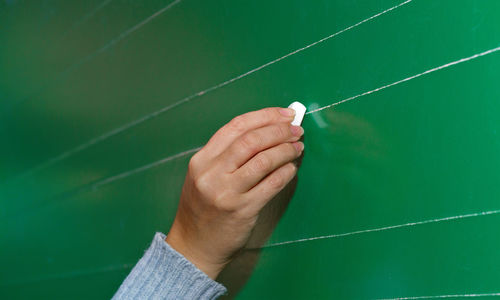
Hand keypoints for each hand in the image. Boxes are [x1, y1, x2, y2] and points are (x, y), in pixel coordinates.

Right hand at [166, 107, 303, 278]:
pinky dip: (286, 172)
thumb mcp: (204, 176)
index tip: (284, 114)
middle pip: (251, 140)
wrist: (193, 246)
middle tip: (296, 130)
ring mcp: (226, 192)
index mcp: (201, 160)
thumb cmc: (203, 209)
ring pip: (263, 160)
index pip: (236, 126)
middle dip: (279, 131)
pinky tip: (292, 168)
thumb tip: (268, 131)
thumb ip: (229, 155)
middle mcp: (211, 173)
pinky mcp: (242, 209)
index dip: (265, 116)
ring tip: (298, 147)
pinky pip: (271, 184)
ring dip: (286, 150)